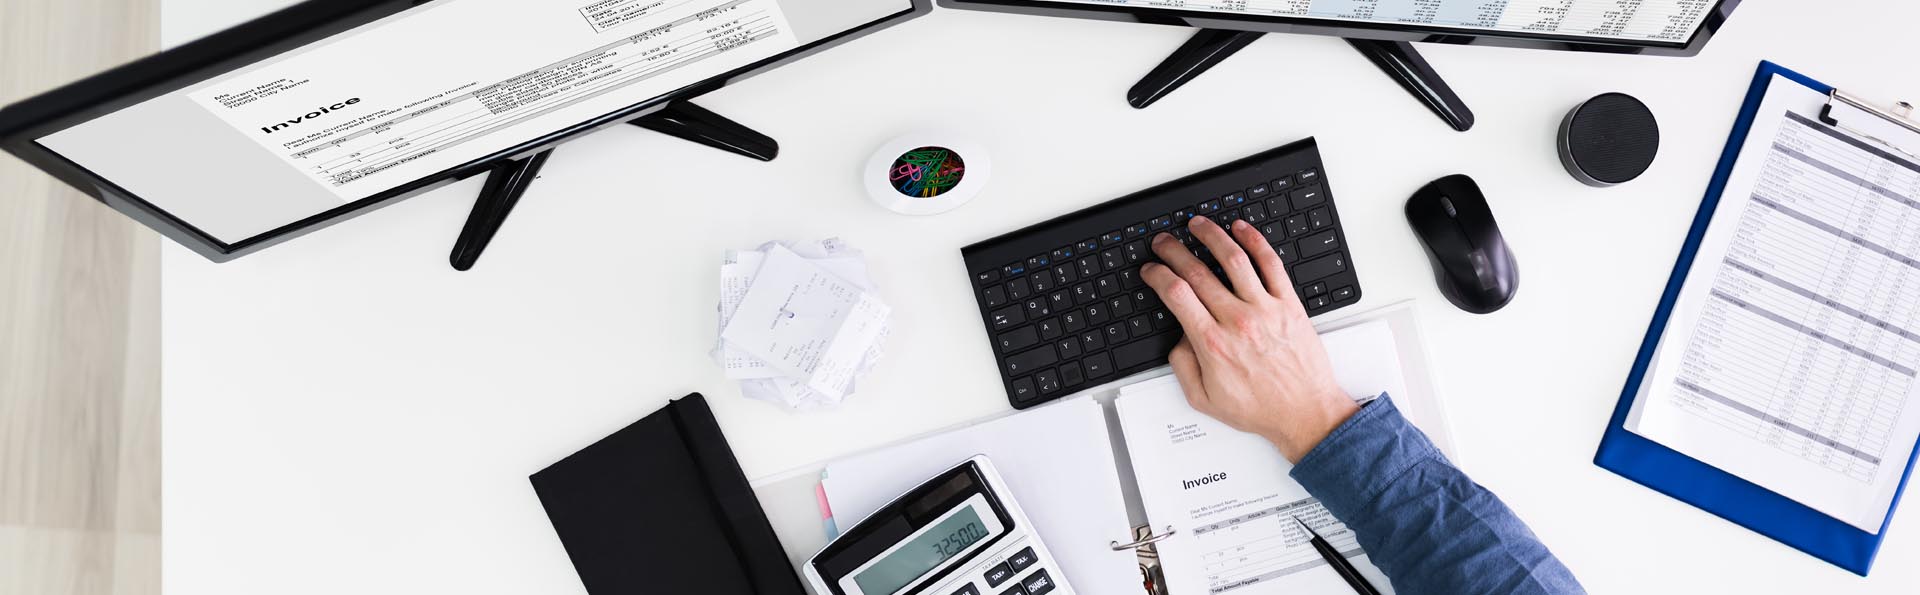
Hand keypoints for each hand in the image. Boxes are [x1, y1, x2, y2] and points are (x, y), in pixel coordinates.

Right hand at [1139, 217, 1357, 462]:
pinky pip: (1271, 264)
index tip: (1151, 269)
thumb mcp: (1203, 399)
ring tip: (1198, 225)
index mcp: (1212, 344)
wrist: (1304, 412)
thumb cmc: (1260, 408)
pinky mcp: (1289, 305)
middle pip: (1198, 272)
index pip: (1176, 294)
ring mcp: (1265, 310)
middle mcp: (1237, 321)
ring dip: (1212, 236)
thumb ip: (1182, 366)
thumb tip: (1178, 337)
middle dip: (1174, 251)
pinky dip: (1255, 241)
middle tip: (1164, 242)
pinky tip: (1242, 229)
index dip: (1157, 275)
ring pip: (1233, 260)